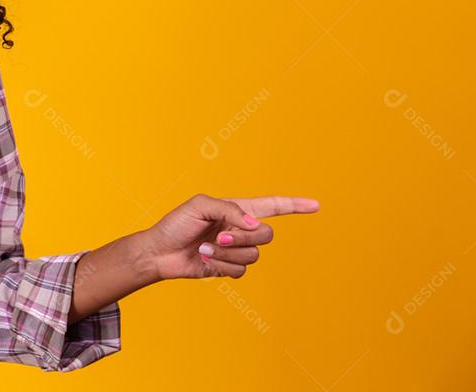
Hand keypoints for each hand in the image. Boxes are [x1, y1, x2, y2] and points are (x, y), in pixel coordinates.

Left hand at [142, 193, 319, 279]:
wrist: (160, 252)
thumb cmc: (176, 224)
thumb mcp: (199, 206)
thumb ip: (229, 209)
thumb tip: (253, 224)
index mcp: (236, 209)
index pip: (272, 206)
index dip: (294, 206)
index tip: (315, 205)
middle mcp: (240, 229)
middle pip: (266, 234)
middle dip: (242, 237)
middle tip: (217, 236)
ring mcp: (235, 249)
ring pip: (253, 255)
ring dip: (227, 253)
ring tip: (204, 248)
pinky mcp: (228, 267)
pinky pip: (241, 270)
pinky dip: (223, 266)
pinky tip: (205, 260)